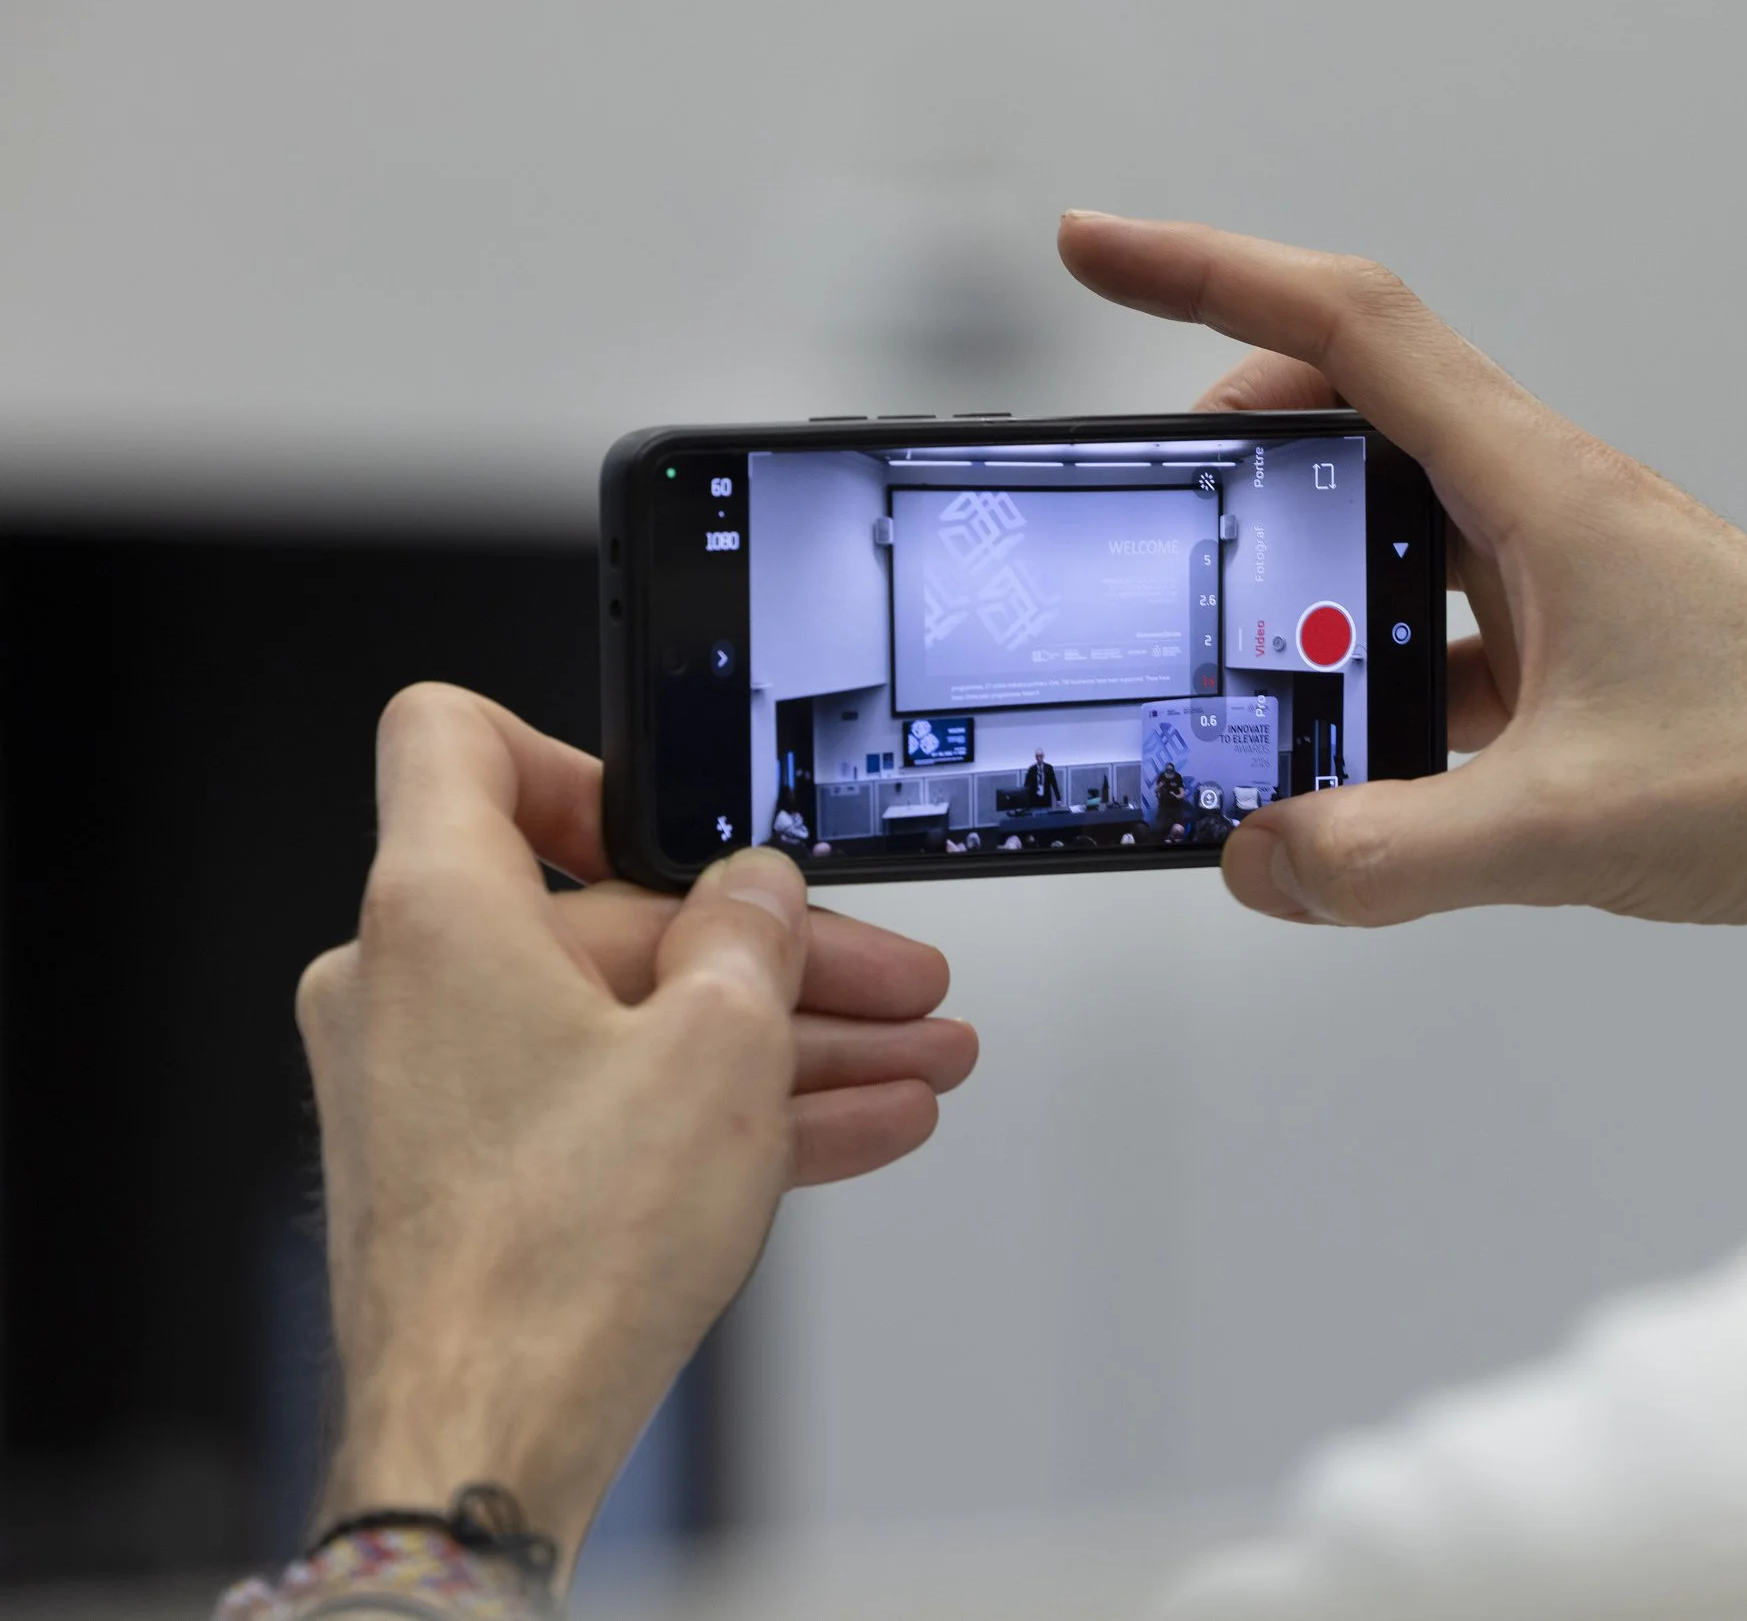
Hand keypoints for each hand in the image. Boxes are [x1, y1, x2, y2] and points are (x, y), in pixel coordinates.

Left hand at [297, 685, 976, 1566]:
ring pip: (628, 1021)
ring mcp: (433, 1086)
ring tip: (906, 1065)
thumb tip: (758, 894)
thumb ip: (754, 935)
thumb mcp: (720, 1048)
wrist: (485, 1436)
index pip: (460, 739)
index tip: (683, 816)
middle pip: (609, 914)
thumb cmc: (553, 1258)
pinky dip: (716, 1108)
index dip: (581, 753)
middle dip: (773, 952)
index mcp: (442, 910)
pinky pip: (609, 1102)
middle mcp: (411, 987)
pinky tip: (846, 1129)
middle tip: (886, 980)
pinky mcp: (465, 1172)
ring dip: (776, 1040)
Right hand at [1057, 214, 1746, 1203]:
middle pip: (1357, 409)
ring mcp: (1570, 576)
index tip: (1099, 251)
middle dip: (1238, 434)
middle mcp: (1551, 507)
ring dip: (1310, 565)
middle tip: (1159, 486)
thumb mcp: (1568, 826)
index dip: (1206, 273)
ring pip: (1399, 527)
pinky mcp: (1585, 649)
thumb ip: (1394, 851)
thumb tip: (1266, 857)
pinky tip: (1355, 749)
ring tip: (1241, 639)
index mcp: (1542, 488)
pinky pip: (1446, 625)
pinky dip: (1377, 662)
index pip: (1347, 329)